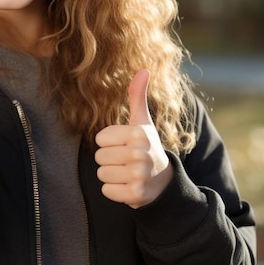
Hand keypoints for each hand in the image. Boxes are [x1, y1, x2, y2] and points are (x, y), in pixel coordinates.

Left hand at [95, 69, 172, 207]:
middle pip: (99, 157)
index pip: (100, 138)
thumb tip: (143, 69)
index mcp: (138, 133)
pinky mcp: (134, 195)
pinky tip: (128, 185)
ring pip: (101, 174)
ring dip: (112, 175)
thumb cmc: (147, 146)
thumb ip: (137, 96)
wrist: (164, 182)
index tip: (125, 145)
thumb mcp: (142, 122)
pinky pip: (106, 191)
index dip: (109, 142)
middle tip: (127, 160)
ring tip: (127, 172)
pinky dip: (115, 190)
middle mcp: (140, 154)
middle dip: (110, 159)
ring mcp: (138, 176)